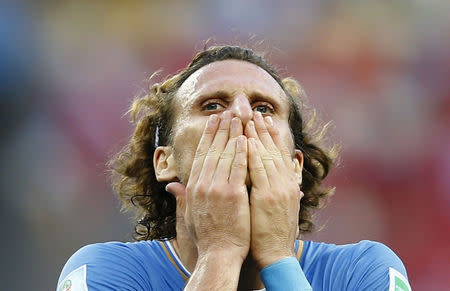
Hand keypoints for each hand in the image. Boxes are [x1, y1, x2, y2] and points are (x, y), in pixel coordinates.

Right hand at [166, 111, 249, 261]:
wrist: (219, 253)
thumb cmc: (207, 235)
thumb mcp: (190, 214)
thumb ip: (183, 197)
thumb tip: (171, 186)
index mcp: (193, 187)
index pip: (201, 155)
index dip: (208, 136)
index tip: (214, 121)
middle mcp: (202, 184)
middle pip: (213, 150)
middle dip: (220, 129)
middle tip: (228, 112)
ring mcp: (217, 189)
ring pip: (225, 155)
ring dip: (232, 135)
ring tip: (239, 119)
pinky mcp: (232, 195)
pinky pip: (238, 169)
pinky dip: (241, 152)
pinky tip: (246, 139)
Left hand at [245, 112, 302, 268]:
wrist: (276, 253)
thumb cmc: (273, 232)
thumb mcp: (282, 208)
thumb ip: (281, 190)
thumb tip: (287, 180)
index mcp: (288, 185)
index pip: (280, 155)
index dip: (272, 137)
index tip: (265, 122)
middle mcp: (285, 184)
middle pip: (274, 151)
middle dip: (264, 131)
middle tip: (256, 113)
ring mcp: (278, 189)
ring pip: (267, 156)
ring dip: (258, 136)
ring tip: (250, 119)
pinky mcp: (268, 197)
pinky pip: (259, 170)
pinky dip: (254, 154)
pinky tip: (248, 141)